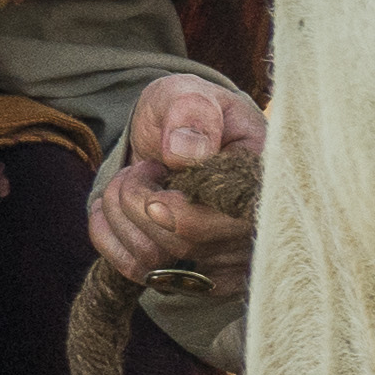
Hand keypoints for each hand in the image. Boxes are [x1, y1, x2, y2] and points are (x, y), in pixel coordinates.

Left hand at [91, 67, 266, 279]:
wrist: (183, 140)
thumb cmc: (192, 116)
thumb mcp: (192, 94)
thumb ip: (192, 112)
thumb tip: (183, 154)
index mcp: (264, 184)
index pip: (222, 212)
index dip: (169, 196)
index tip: (152, 165)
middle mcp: (255, 233)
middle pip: (182, 238)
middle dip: (135, 197)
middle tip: (141, 168)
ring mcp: (227, 262)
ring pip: (156, 259)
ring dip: (119, 214)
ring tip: (130, 183)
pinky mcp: (197, 280)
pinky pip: (139, 274)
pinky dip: (109, 237)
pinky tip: (112, 210)